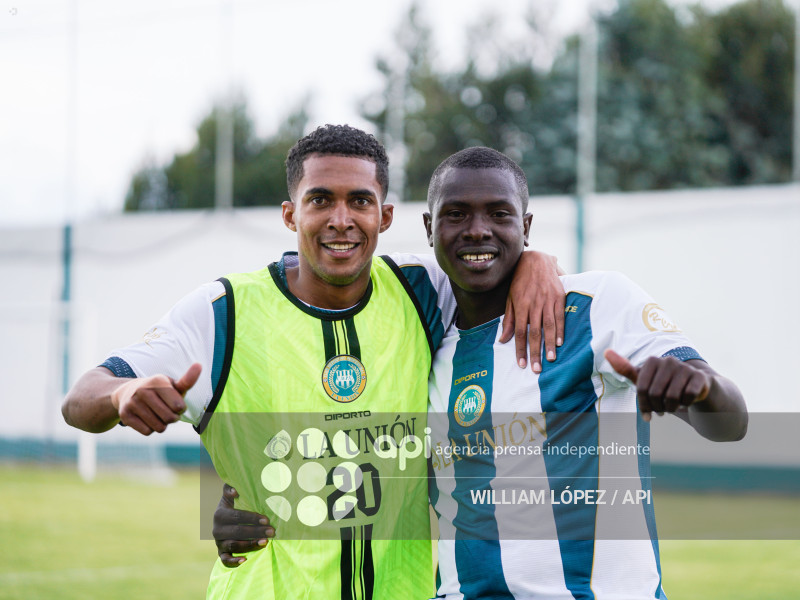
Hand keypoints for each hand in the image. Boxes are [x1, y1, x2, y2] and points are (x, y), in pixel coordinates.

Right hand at [110, 363, 200, 434]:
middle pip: (170, 418)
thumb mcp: (173, 385)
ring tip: (156, 413)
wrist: (128, 392)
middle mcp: (143, 390)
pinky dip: (150, 428)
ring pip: (159, 427)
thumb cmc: (160, 391)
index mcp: (158, 381)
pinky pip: (147, 431)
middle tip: (166, 410)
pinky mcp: (125, 415)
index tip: (174, 402)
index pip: (179, 407)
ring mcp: (132, 402)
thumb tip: (199, 365)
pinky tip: (146, 418)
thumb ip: (188, 380)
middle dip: (172, 418)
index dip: (180, 408)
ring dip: (162, 424)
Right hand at [213, 484, 273, 566]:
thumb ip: (230, 488)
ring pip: (234, 546)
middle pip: (237, 532)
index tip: (266, 520)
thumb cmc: (234, 506)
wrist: (225, 521)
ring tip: (265, 543)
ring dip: (250, 545)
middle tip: (271, 532)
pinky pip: (225, 560)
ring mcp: (219, 543)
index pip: (237, 516)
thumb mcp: (230, 496)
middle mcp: (217, 530)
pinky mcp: (221, 553)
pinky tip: (245, 560)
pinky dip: (233, 562)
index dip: (252, 518)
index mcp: (220, 514)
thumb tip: (235, 490)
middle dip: (255, 532)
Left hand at [500, 251, 564, 372]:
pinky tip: (560, 343)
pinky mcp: (560, 296)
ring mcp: (548, 300)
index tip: (521, 364)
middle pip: (534, 332)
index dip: (520, 349)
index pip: (519, 332)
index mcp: (520, 305)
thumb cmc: (520, 280)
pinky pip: (560, 316)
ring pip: (549, 326)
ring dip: (549, 345)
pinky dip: (560, 330)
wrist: (536, 259)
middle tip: (536, 369)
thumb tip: (502, 339)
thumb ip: (508, 319)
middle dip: (535, 352)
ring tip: (549, 359)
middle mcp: (534, 304)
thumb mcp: (510, 298)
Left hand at [604, 350, 710, 421]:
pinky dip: (686, 404)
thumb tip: (606, 351)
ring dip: (672, 408)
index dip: (644, 405)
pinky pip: (688, 397)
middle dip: (658, 408)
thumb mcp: (643, 379)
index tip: (647, 413)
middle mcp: (668, 360)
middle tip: (662, 411)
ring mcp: (685, 367)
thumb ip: (624, 368)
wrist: (694, 388)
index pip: (641, 389)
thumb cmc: (663, 385)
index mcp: (652, 361)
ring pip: (672, 397)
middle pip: (656, 394)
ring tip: (673, 406)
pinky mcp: (700, 376)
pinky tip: (686, 401)